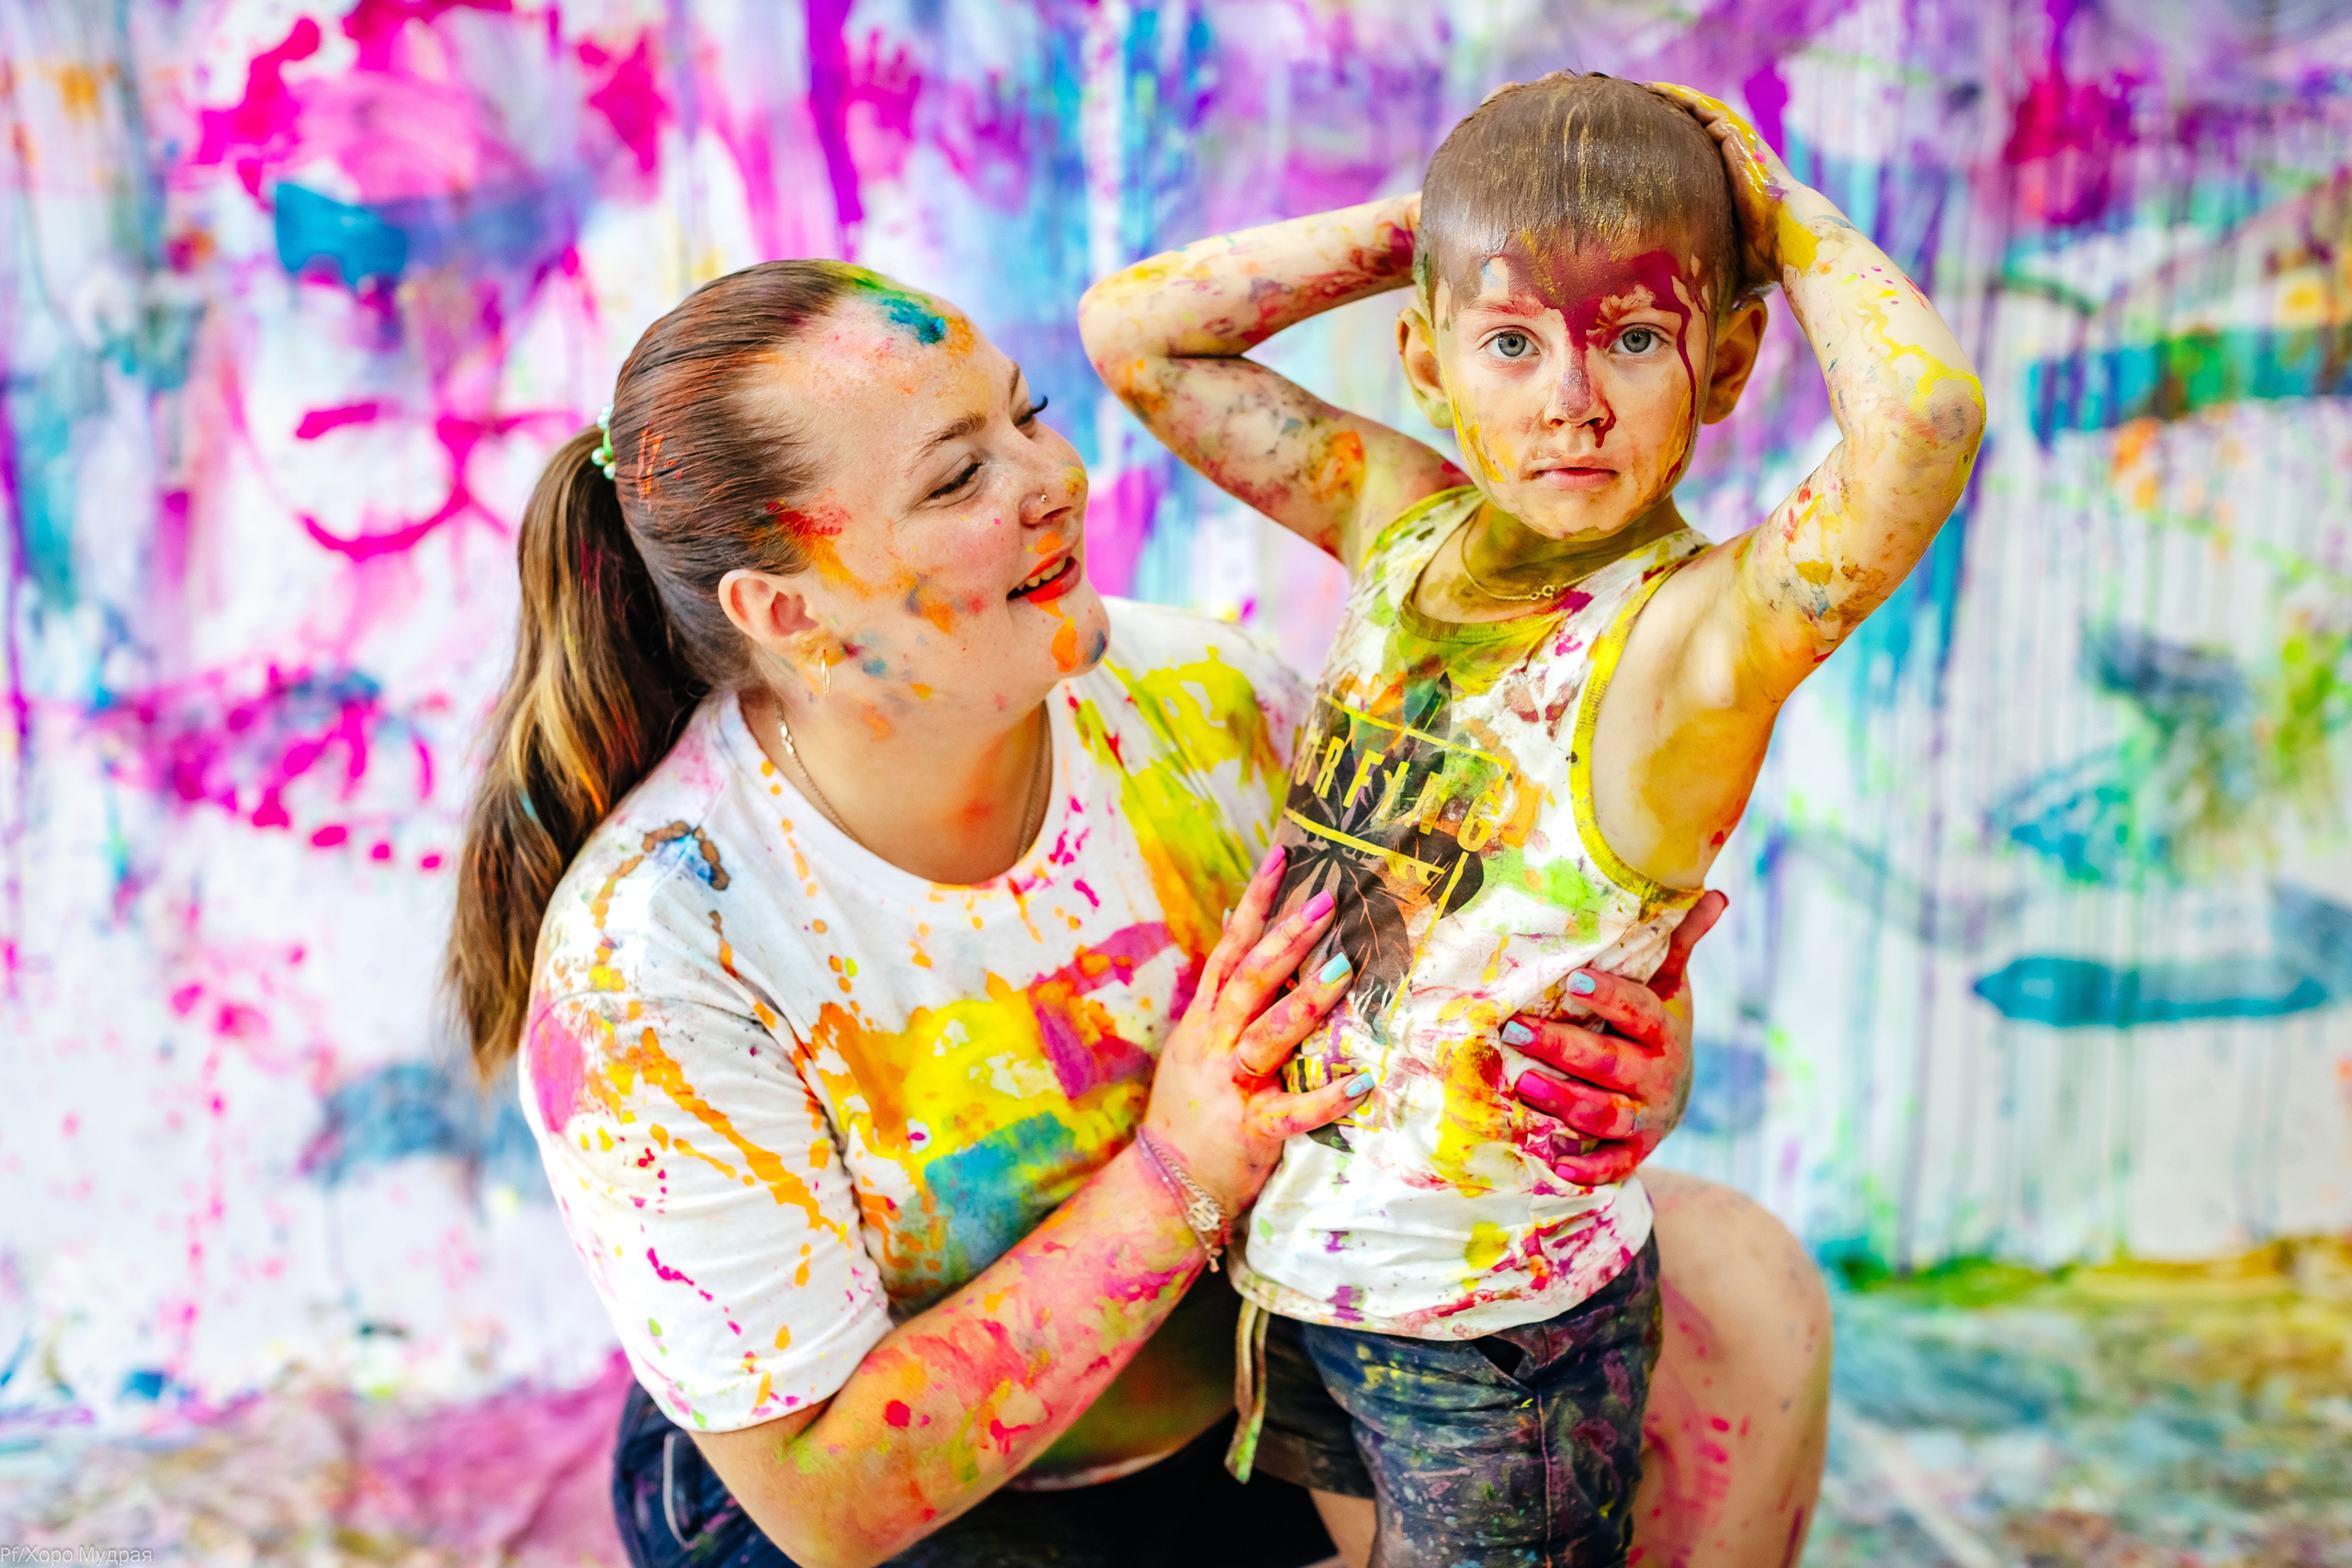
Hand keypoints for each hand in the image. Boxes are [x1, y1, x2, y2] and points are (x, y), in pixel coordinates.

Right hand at [1141, 846, 1367, 1215]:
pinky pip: (1293, 1111)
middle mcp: (1214, 1044)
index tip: (1282, 857)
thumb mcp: (1195, 1045)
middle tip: (1327, 902)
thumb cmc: (1192, 1110)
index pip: (1229, 948)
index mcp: (1203, 1021)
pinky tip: (1363, 1081)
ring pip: (1268, 1033)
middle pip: (1249, 979)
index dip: (1255, 903)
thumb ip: (1218, 997)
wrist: (1165, 1182)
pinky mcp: (1252, 1129)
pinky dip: (1328, 1096)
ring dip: (1307, 1000)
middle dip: (1288, 939)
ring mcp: (1231, 1085)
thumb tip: (1235, 931)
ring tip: (1346, 969)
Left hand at [1501, 890, 1726, 1186]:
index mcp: (1664, 1030)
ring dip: (1564, 1102)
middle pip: (1609, 1063)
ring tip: (1522, 1084)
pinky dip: (1587, 1168)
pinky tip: (1555, 1162)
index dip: (1611, 998)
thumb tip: (1714, 893)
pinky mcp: (1634, 1151)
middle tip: (1516, 1030)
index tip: (1574, 982)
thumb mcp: (1670, 985)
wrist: (1673, 1094)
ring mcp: (1646, 1117)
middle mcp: (1657, 1075)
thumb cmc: (1657, 1026)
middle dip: (1562, 1049)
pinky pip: (1613, 1164)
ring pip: (1605, 1114)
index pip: (1640, 1011)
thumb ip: (1680, 942)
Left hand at [1645, 82, 1797, 292]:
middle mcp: (1736, 164)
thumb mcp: (1730, 269)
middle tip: (1634, 113)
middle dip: (1667, 120)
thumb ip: (1711, 279)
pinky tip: (1660, 91)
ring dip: (1672, 102)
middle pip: (1695, 133)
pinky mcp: (1739, 141)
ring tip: (1641, 92)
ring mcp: (1739, 150)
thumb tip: (1697, 319)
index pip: (1697, 164)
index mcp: (1732, 188)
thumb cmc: (1767, 264)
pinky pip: (1707, 111)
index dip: (1672, 154)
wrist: (1793, 244)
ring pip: (1700, 116)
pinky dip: (1685, 100)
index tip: (1643, 153)